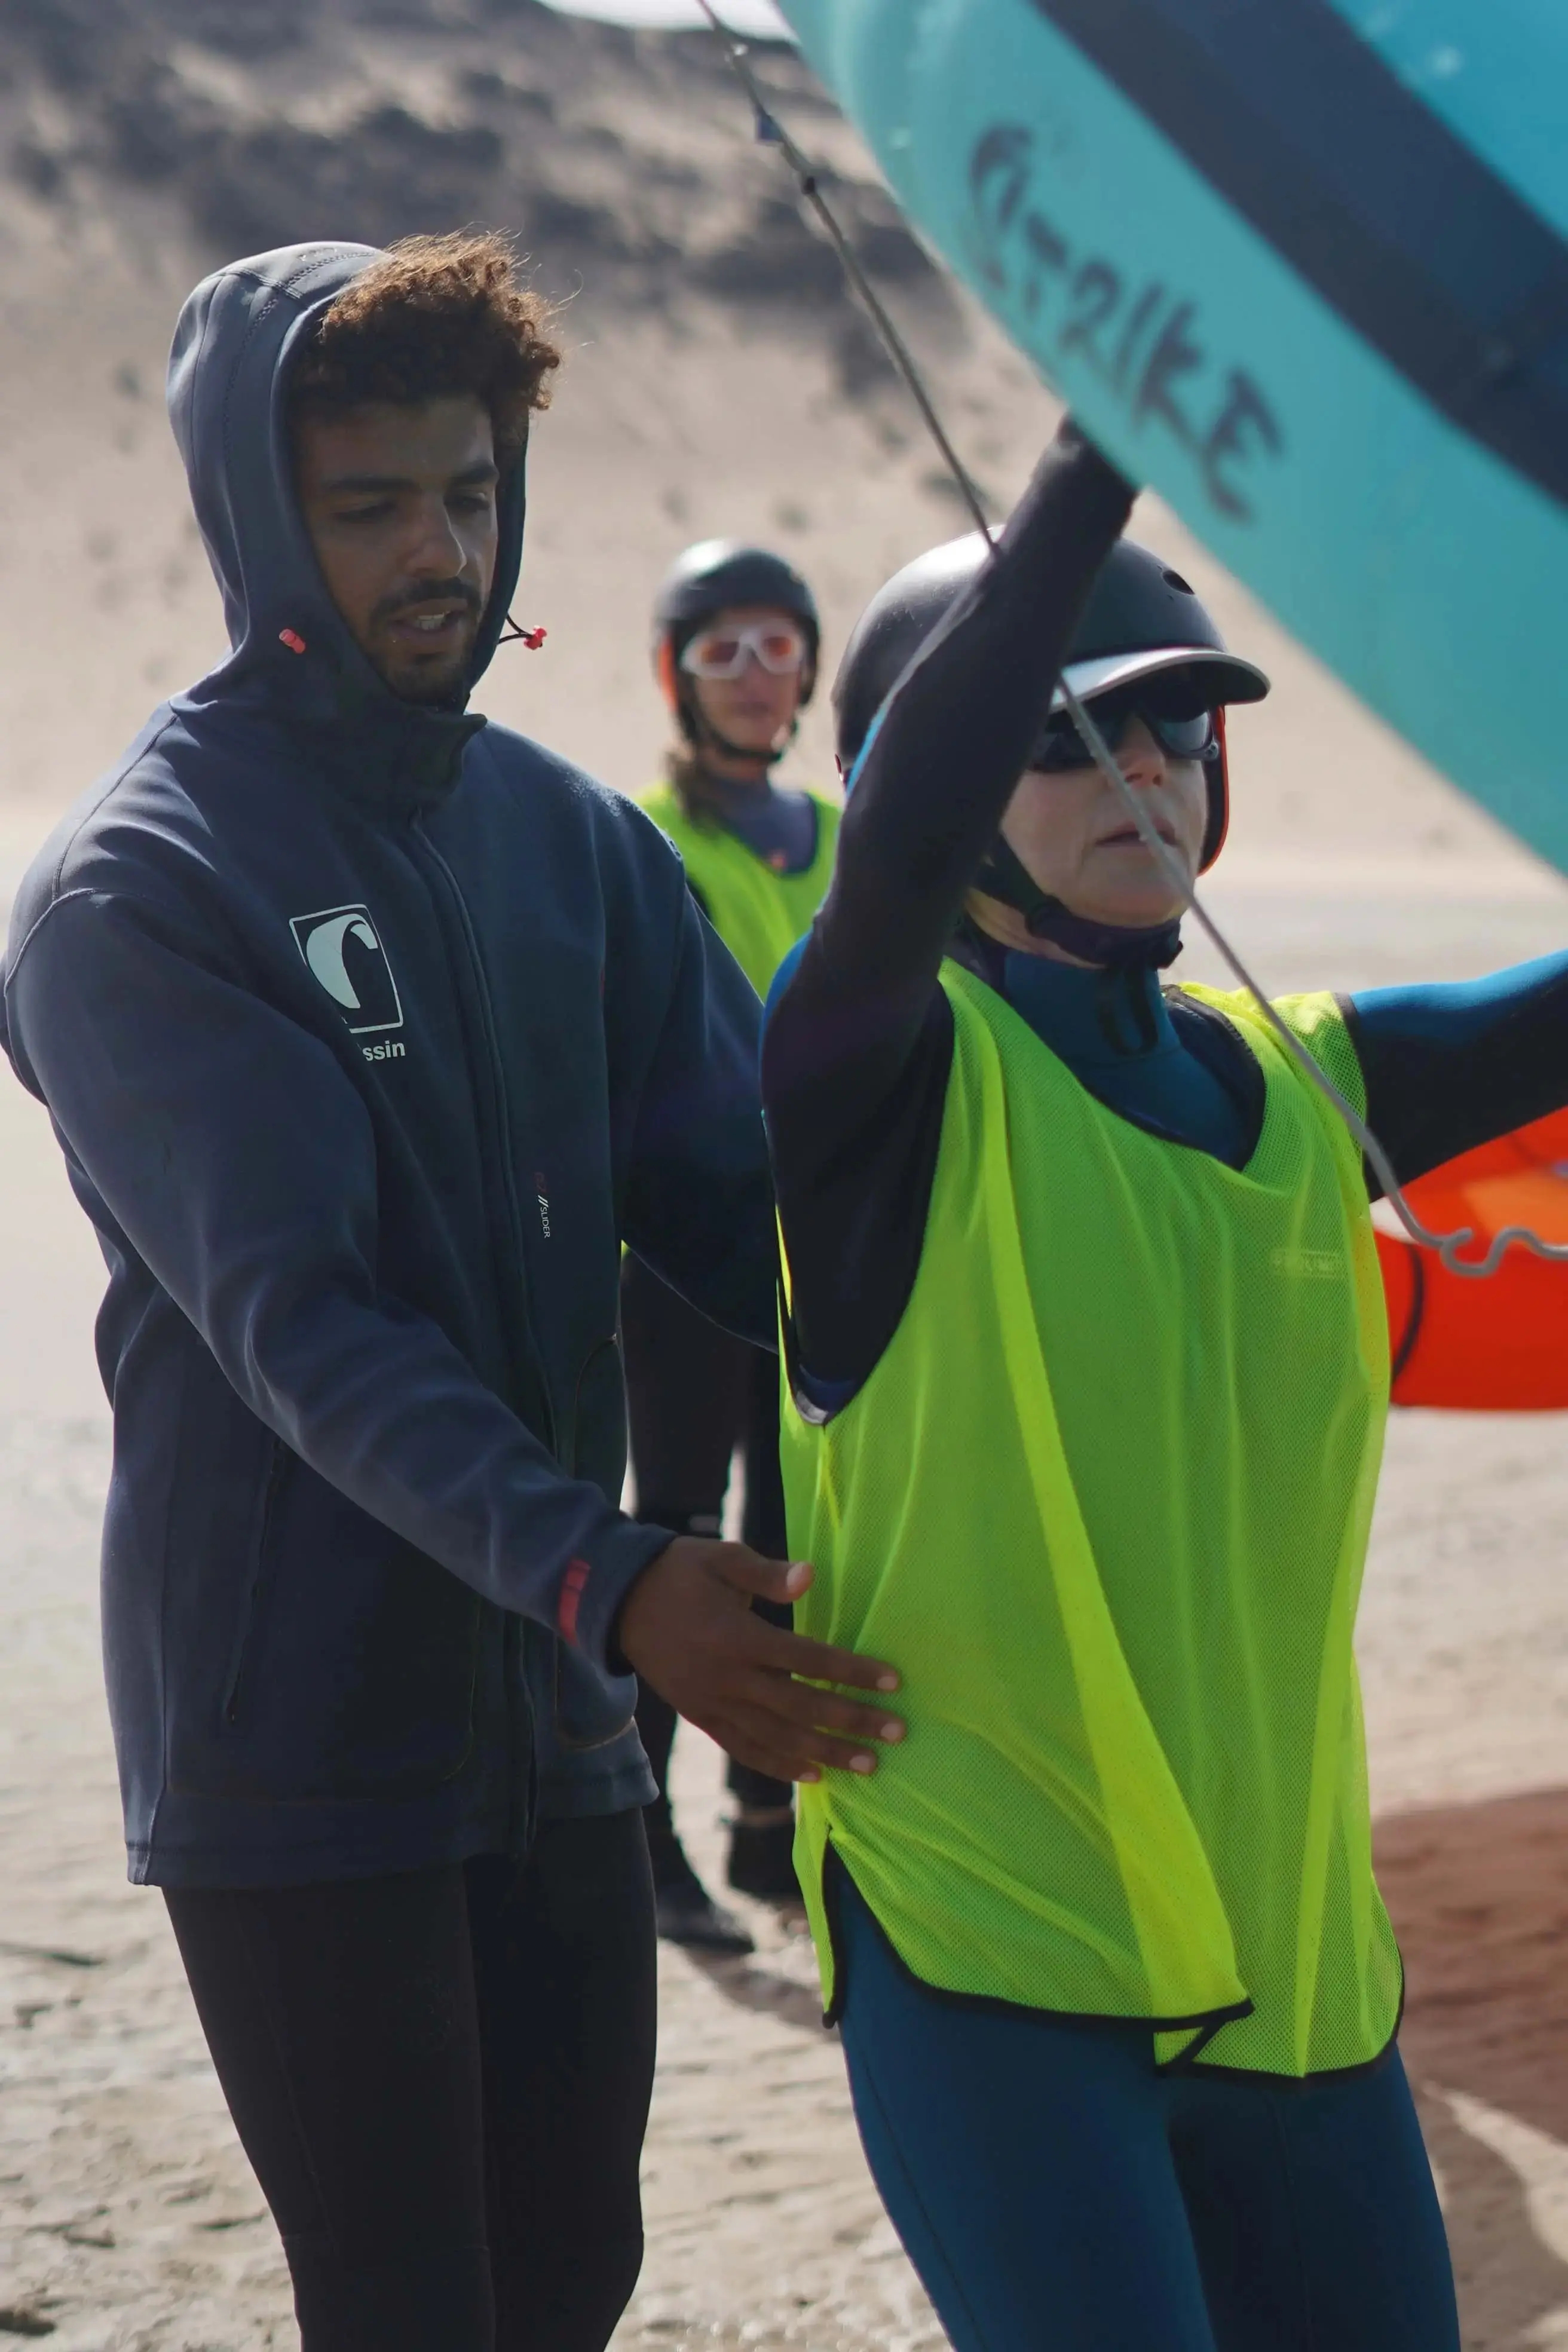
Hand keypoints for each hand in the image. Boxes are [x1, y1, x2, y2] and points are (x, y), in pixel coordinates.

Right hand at [617, 1537, 902, 1784]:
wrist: (619, 1603)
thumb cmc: (680, 1573)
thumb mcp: (722, 1558)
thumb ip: (767, 1574)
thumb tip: (810, 1576)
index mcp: (737, 1636)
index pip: (807, 1660)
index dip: (851, 1672)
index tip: (892, 1682)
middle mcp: (727, 1678)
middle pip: (800, 1708)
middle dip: (851, 1723)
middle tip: (896, 1733)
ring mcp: (713, 1704)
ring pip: (777, 1739)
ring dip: (825, 1754)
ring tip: (868, 1765)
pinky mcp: (701, 1717)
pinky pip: (745, 1750)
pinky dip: (779, 1766)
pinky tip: (813, 1776)